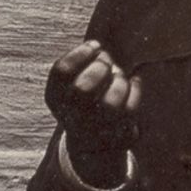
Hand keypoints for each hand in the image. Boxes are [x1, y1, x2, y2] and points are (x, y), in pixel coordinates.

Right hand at [45, 40, 139, 185]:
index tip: (96, 45)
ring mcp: (94, 131)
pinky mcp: (116, 136)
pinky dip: (135, 90)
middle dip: (100, 68)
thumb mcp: (73, 82)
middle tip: (107, 63)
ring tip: (119, 75)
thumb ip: (83, 63)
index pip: (62, 71)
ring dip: (119, 82)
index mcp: (55, 98)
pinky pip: (130, 110)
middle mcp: (70, 117)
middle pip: (83, 89)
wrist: (92, 145)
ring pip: (110, 104)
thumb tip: (101, 51)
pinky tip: (133, 83)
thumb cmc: (84, 100)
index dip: (81, 53)